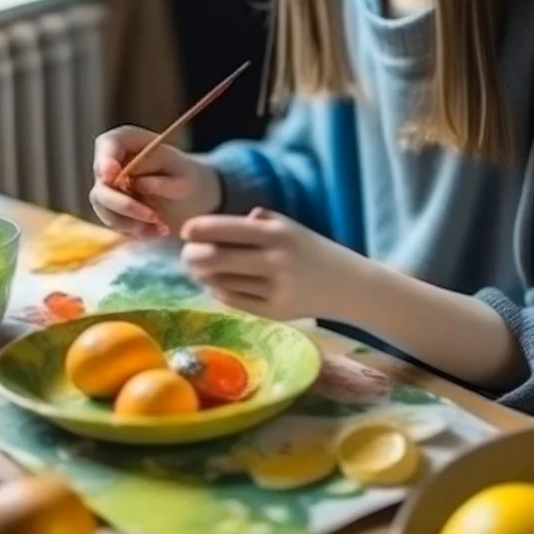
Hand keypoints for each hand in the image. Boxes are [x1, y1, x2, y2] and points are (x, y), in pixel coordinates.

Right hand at [91, 126, 221, 241]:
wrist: (186, 195)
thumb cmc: (185, 176)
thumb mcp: (186, 175)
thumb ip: (163, 178)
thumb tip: (139, 184)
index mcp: (127, 140)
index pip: (108, 144)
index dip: (105, 160)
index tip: (112, 176)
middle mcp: (111, 162)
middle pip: (101, 183)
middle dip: (124, 204)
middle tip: (153, 216)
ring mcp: (107, 187)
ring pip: (104, 207)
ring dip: (133, 222)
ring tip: (163, 227)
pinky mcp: (110, 208)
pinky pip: (115, 223)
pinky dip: (137, 230)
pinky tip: (159, 231)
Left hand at [180, 207, 364, 317]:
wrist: (347, 285)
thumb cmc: (311, 250)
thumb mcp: (289, 227)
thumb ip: (254, 222)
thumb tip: (210, 227)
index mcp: (278, 233)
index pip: (227, 228)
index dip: (199, 229)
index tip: (185, 231)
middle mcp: (275, 259)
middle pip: (216, 258)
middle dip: (192, 256)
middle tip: (186, 254)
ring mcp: (275, 288)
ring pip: (221, 281)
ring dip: (203, 275)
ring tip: (199, 269)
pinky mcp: (274, 311)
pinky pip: (233, 300)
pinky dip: (218, 291)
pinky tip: (216, 284)